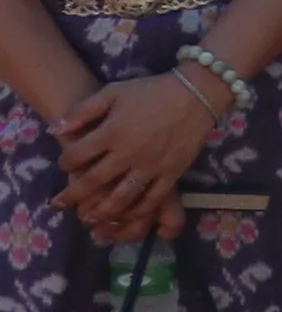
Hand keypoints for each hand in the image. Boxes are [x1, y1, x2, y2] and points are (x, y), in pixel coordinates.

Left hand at [57, 74, 213, 236]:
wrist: (196, 94)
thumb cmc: (152, 91)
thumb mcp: (113, 92)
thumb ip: (83, 111)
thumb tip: (55, 128)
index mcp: (112, 132)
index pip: (78, 154)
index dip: (65, 163)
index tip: (63, 166)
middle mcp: (129, 153)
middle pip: (94, 181)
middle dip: (73, 195)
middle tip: (59, 205)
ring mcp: (151, 166)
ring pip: (122, 196)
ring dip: (102, 211)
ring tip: (89, 219)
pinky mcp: (171, 173)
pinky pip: (153, 198)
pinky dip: (138, 211)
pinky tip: (128, 216)